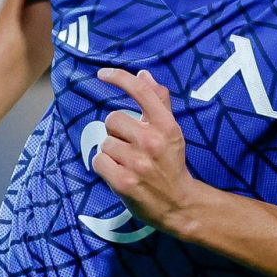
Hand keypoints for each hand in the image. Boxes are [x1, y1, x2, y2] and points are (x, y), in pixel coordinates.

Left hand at [92, 68, 196, 230]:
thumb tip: (143, 74)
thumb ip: (158, 102)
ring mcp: (137, 162)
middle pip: (113, 119)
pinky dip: (104, 166)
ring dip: (111, 151)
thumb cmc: (171, 163)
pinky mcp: (123, 181)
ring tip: (126, 162)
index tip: (102, 74)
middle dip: (117, 132)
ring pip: (105, 142)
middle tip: (130, 145)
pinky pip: (98, 160)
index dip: (119, 78)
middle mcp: (152, 141)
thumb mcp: (171, 131)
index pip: (141, 92)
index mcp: (166, 126)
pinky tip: (119, 172)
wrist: (178, 202)